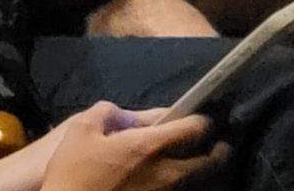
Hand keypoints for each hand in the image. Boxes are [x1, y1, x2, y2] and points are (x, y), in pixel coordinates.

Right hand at [35, 103, 222, 190]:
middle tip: (219, 145)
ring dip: (208, 172)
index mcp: (150, 146)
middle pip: (213, 161)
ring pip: (204, 182)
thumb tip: (117, 111)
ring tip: (205, 165)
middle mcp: (168, 172)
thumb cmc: (73, 173)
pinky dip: (192, 187)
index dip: (203, 120)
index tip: (203, 118)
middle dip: (220, 150)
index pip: (196, 127)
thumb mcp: (79, 131)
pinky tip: (185, 183)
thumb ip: (104, 112)